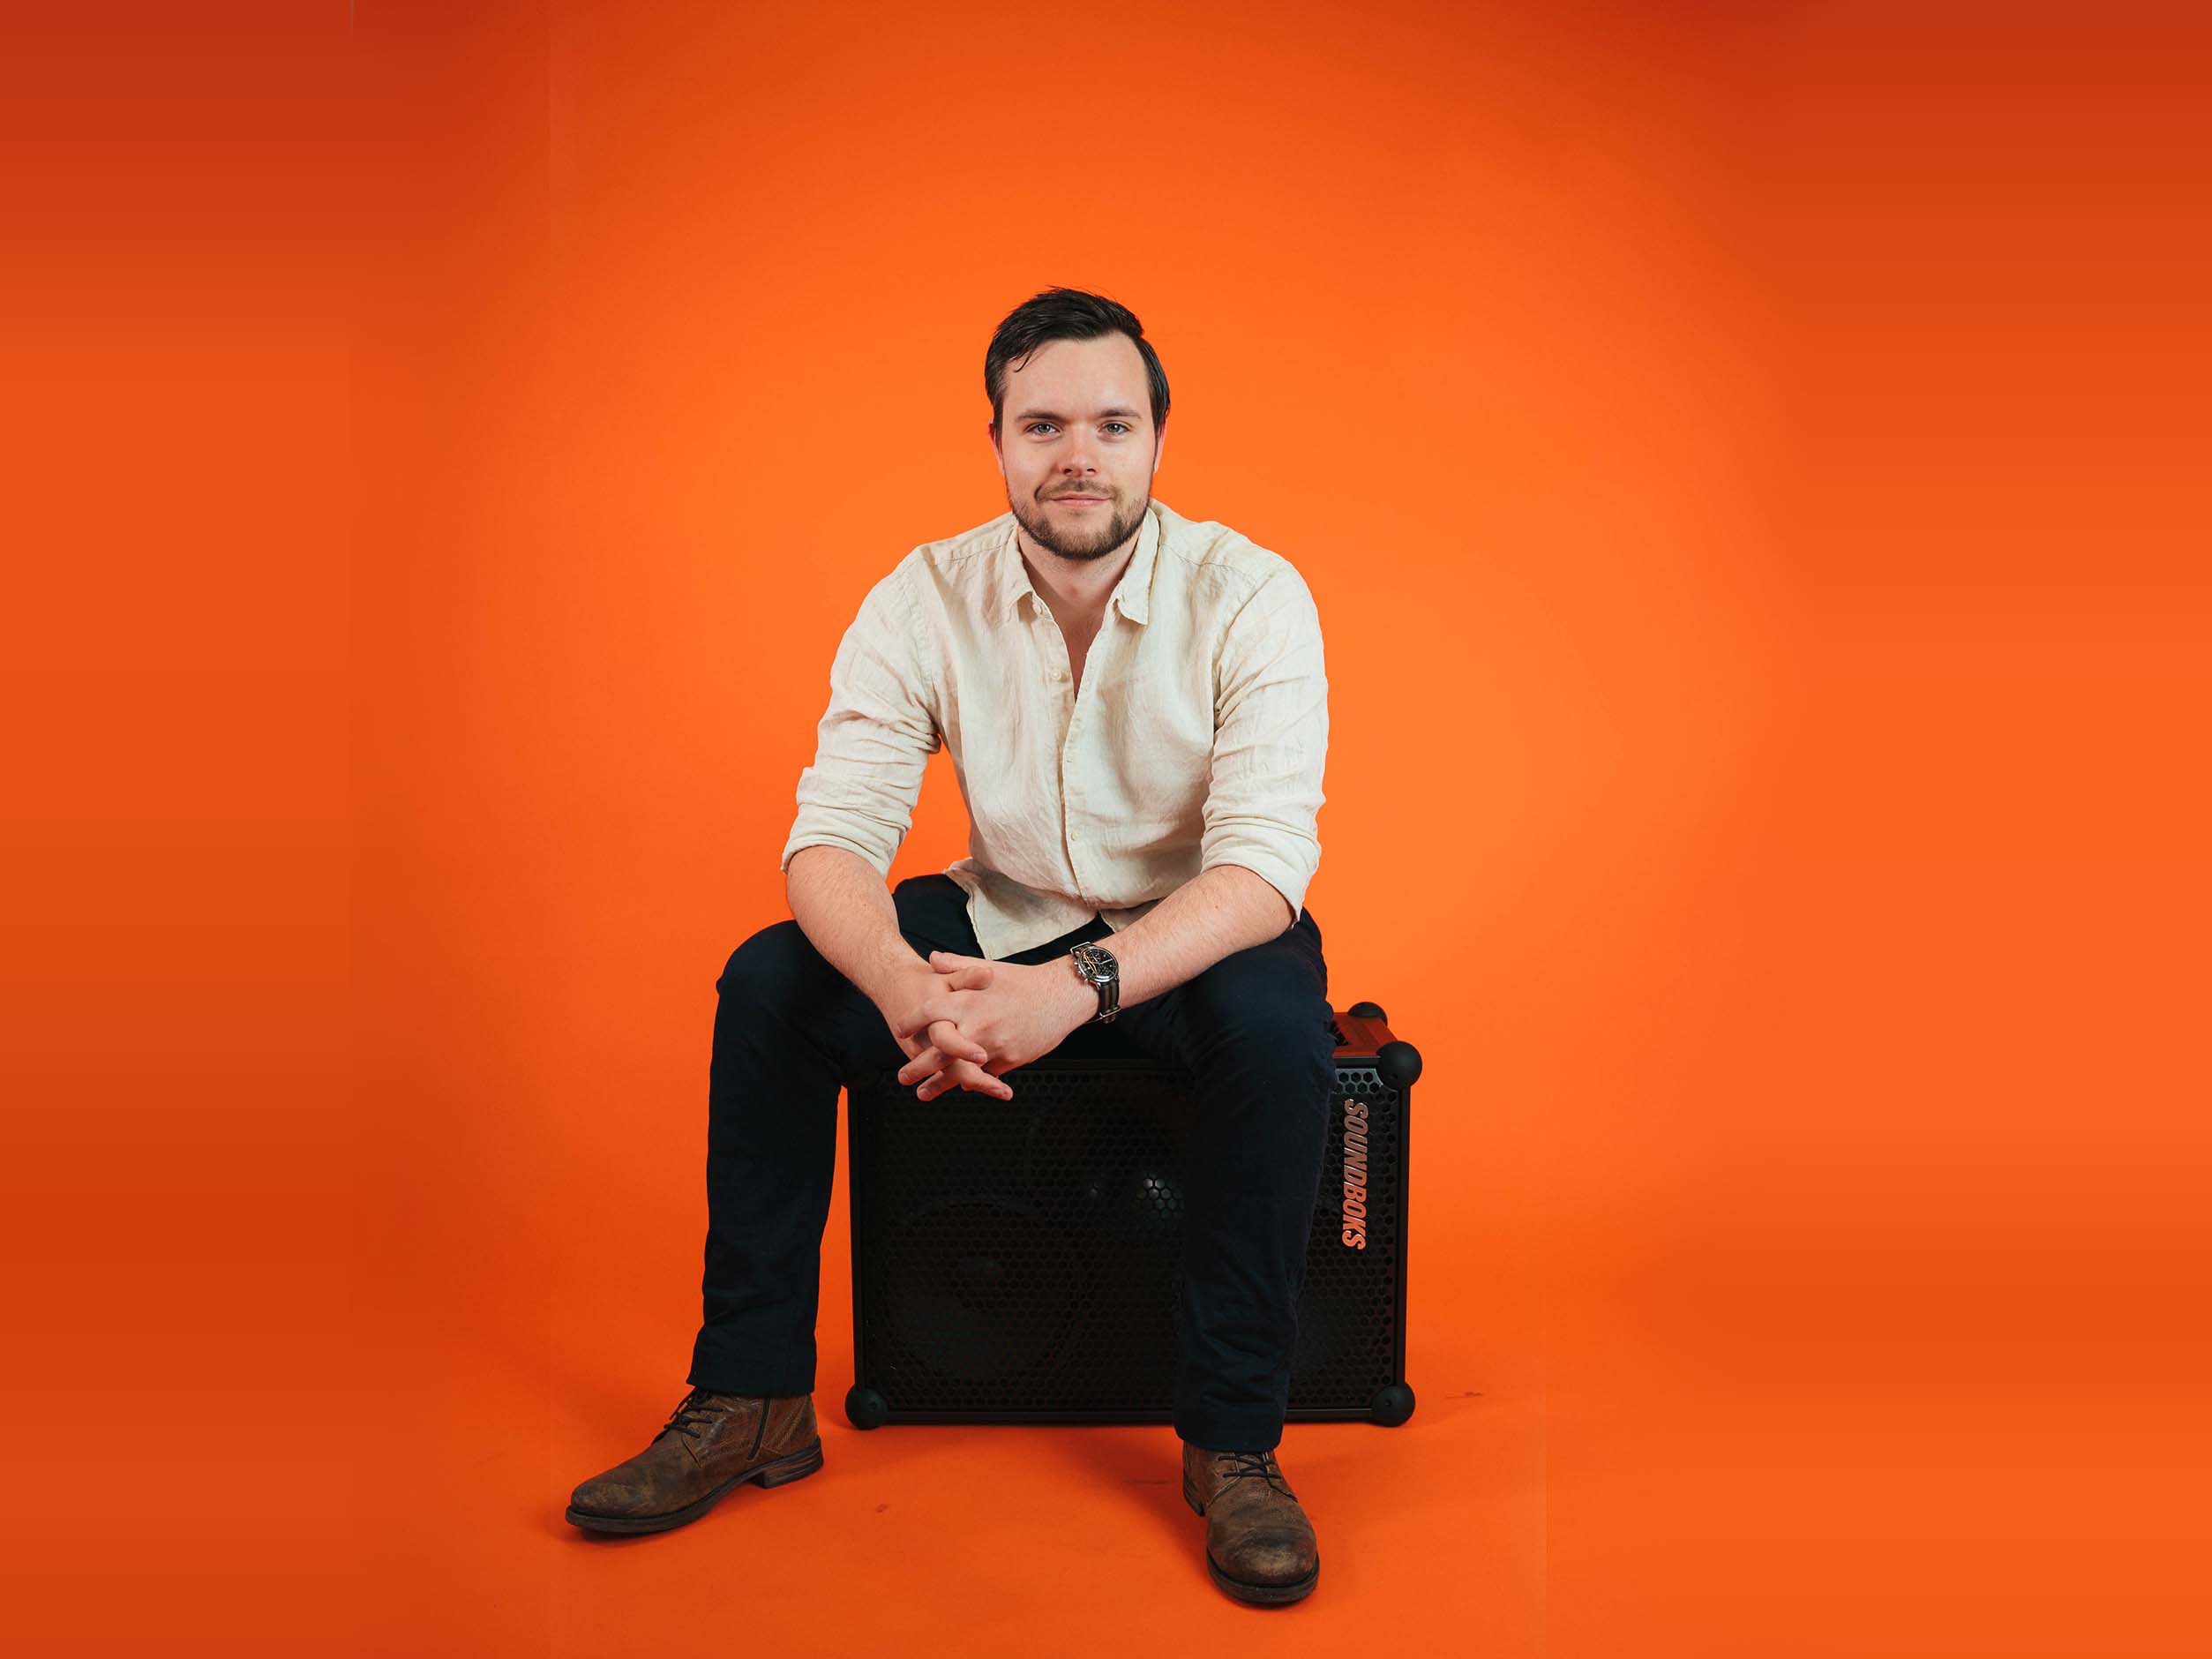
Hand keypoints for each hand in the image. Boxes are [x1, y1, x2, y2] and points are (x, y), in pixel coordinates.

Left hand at [892, 949, 1092, 1097]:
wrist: (1061, 997)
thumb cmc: (1023, 981)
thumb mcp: (989, 968)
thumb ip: (957, 966)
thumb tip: (932, 959)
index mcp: (969, 1000)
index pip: (929, 1012)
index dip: (911, 1021)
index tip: (899, 1029)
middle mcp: (977, 1025)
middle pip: (938, 1052)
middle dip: (917, 1067)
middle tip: (902, 1077)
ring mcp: (994, 1046)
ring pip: (960, 1072)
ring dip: (939, 1085)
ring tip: (923, 1093)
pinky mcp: (1010, 1059)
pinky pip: (985, 1074)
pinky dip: (971, 1081)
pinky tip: (960, 1086)